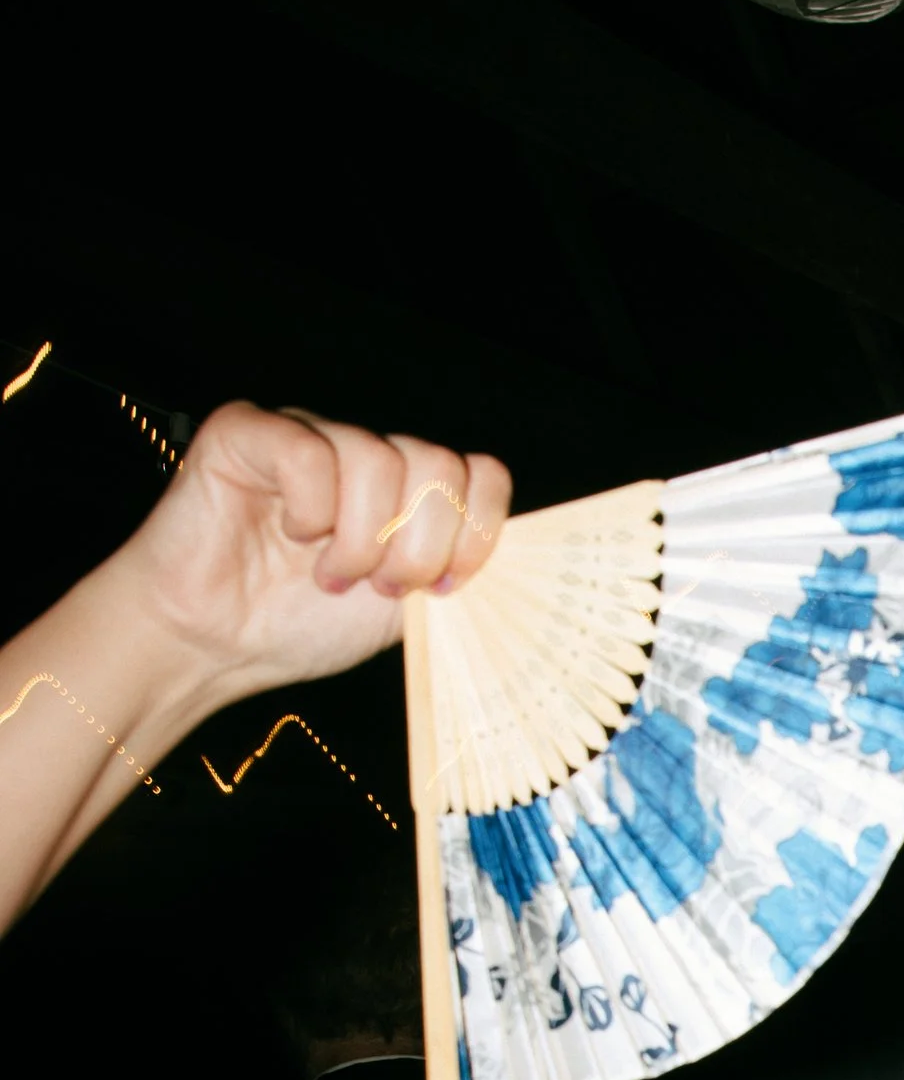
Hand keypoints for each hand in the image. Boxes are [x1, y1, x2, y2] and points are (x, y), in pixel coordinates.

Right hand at [110, 401, 509, 709]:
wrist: (212, 647)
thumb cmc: (298, 627)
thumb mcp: (402, 609)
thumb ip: (452, 573)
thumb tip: (515, 560)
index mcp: (407, 489)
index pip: (482, 473)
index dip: (475, 532)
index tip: (443, 586)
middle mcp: (363, 452)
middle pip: (439, 464)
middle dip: (417, 546)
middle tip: (376, 585)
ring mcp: (309, 435)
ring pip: (378, 458)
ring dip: (359, 539)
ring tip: (328, 575)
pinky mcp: (250, 432)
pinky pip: (310, 452)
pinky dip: (308, 510)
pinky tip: (288, 535)